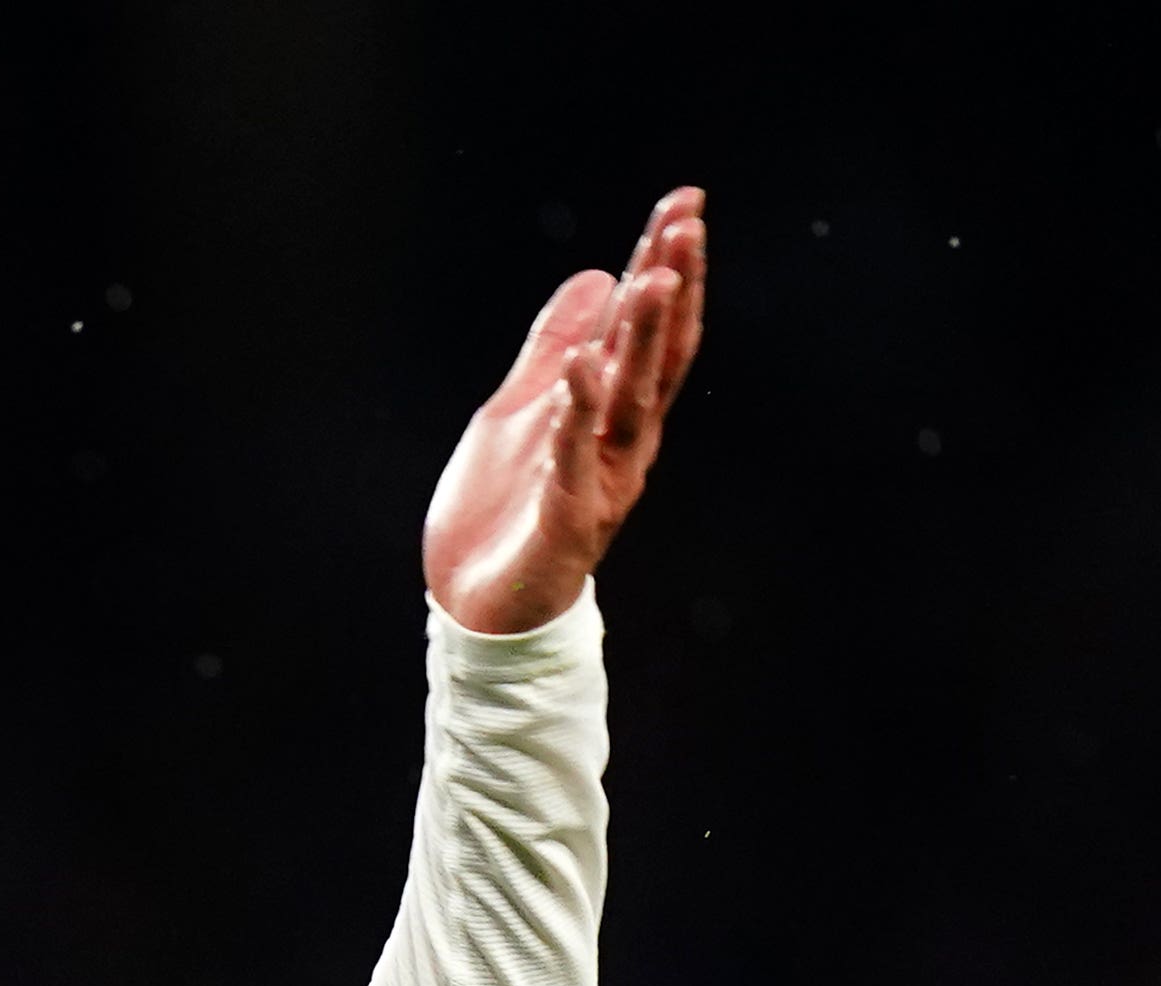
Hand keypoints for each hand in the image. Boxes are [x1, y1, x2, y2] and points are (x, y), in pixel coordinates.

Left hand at [421, 187, 705, 634]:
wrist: (474, 607)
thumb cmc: (504, 511)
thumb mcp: (522, 409)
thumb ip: (555, 347)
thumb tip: (597, 276)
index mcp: (612, 412)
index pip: (647, 328)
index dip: (665, 264)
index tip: (684, 203)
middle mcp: (620, 444)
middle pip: (654, 355)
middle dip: (671, 288)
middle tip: (687, 224)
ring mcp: (598, 482)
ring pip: (628, 402)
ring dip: (642, 340)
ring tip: (652, 279)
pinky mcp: (565, 523)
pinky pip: (572, 462)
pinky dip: (577, 415)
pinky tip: (581, 369)